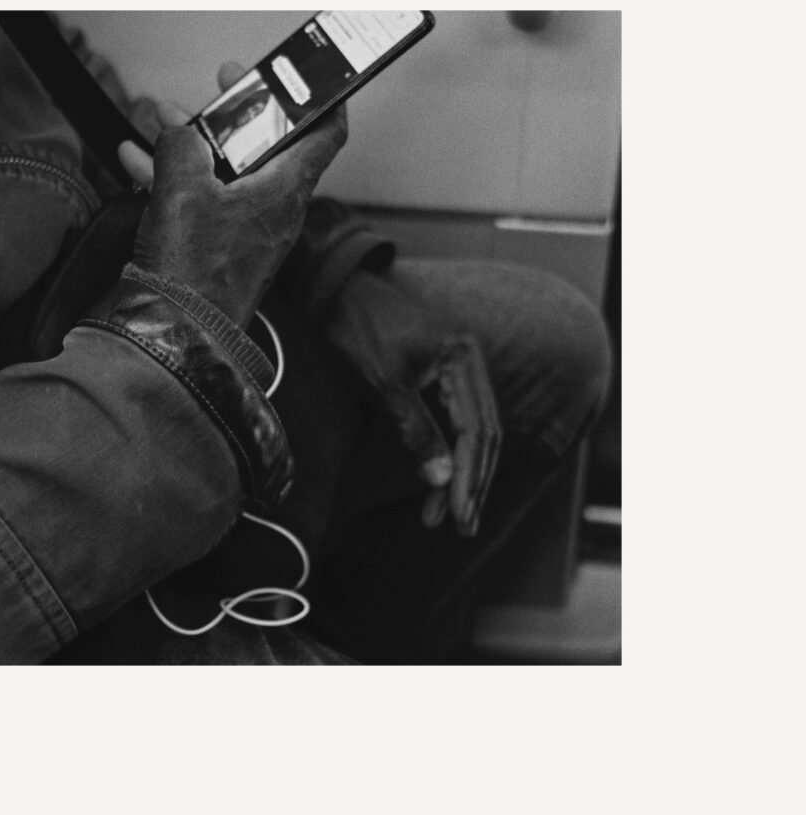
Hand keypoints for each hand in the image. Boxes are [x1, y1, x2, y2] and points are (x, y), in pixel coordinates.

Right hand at [125, 63, 347, 326]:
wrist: (177, 337)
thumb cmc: (194, 274)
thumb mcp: (182, 190)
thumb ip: (181, 146)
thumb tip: (176, 129)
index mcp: (285, 190)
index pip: (326, 133)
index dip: (319, 97)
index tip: (301, 77)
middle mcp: (276, 209)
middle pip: (270, 145)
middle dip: (238, 113)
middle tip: (218, 90)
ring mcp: (250, 230)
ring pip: (230, 171)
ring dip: (198, 144)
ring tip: (163, 121)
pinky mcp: (222, 248)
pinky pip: (207, 201)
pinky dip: (179, 179)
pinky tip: (139, 163)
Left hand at [322, 269, 501, 535]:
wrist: (331, 288)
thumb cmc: (354, 328)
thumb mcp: (382, 382)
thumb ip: (415, 430)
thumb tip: (441, 480)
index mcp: (463, 359)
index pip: (476, 432)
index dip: (470, 478)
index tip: (459, 517)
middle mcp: (468, 361)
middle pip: (483, 434)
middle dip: (472, 482)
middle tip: (458, 526)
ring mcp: (455, 365)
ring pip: (471, 429)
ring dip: (461, 471)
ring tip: (442, 513)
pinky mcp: (437, 370)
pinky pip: (455, 417)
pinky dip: (449, 449)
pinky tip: (440, 476)